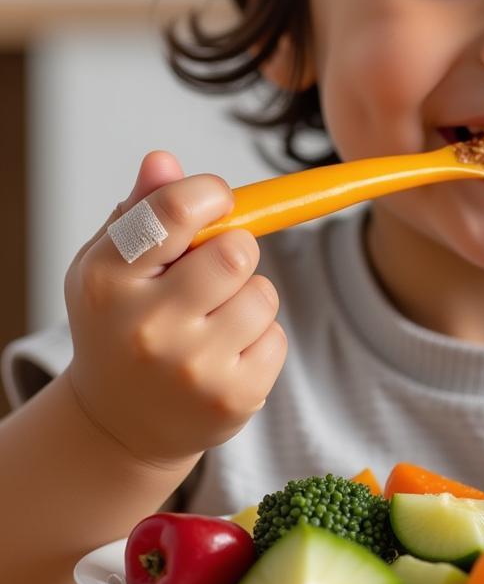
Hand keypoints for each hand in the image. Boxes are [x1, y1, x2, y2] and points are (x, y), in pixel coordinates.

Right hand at [63, 151, 286, 467]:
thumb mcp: (112, 265)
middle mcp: (146, 326)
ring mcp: (190, 368)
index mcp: (108, 279)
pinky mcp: (231, 398)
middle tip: (215, 268)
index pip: (175, 210)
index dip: (211, 194)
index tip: (218, 199)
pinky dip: (259, 338)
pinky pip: (276, 336)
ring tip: (214, 318)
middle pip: (236, 252)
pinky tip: (223, 355)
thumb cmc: (121, 323)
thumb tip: (165, 160)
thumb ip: (143, 209)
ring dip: (250, 296)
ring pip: (263, 294)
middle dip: (237, 249)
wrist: (119, 424)